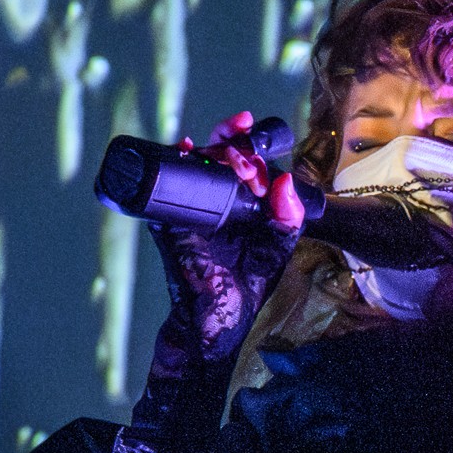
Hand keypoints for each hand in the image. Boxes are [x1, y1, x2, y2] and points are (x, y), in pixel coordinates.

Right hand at [149, 111, 304, 365]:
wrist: (218, 324)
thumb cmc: (246, 287)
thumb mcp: (277, 247)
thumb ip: (288, 216)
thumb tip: (286, 181)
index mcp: (240, 203)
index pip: (242, 161)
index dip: (248, 142)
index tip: (256, 127)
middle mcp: (213, 202)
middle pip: (214, 155)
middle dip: (226, 136)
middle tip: (239, 131)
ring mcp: (188, 211)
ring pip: (190, 165)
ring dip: (205, 149)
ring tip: (224, 148)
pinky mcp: (169, 226)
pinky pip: (165, 190)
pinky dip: (171, 168)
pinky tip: (184, 151)